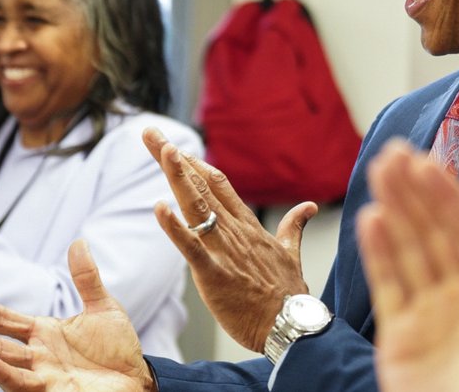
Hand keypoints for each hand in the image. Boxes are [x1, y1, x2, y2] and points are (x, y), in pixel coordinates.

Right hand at [0, 240, 155, 391]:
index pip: (6, 319)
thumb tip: (78, 242)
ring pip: (9, 369)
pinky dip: (10, 378)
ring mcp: (44, 376)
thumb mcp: (102, 307)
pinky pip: (27, 386)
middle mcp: (38, 355)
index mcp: (43, 332)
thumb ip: (86, 278)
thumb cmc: (117, 346)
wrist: (137, 377)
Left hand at [142, 127, 317, 351]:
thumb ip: (294, 226)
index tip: (174, 147)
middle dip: (173, 157)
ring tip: (161, 150)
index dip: (195, 163)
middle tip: (150, 132)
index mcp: (249, 226)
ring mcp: (225, 250)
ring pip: (197, 206)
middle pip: (202, 185)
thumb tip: (308, 206)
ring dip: (178, 176)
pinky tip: (159, 208)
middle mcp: (235, 231)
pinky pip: (192, 246)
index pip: (219, 184)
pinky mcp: (215, 274)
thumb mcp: (291, 254)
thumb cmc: (289, 295)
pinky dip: (174, 227)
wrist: (294, 327)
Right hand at [357, 141, 458, 391]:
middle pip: (437, 231)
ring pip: (410, 248)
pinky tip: (371, 219)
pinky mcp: (400, 332)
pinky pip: (388, 283)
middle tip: (396, 152)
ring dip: (395, 208)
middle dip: (417, 191)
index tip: (434, 164)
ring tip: (379, 170)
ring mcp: (431, 310)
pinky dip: (378, 251)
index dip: (454, 197)